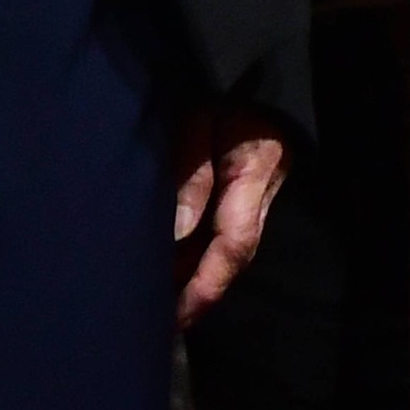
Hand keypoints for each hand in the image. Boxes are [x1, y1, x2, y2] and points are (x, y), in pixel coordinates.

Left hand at [174, 104, 291, 325]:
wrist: (256, 84)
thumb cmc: (224, 97)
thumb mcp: (201, 120)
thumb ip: (192, 172)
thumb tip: (178, 232)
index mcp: (254, 175)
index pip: (234, 244)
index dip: (207, 285)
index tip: (179, 315)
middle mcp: (256, 200)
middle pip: (230, 260)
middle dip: (196, 296)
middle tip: (155, 325)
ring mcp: (250, 202)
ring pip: (223, 255)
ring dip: (191, 281)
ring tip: (152, 307)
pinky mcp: (239, 202)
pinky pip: (218, 241)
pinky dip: (192, 262)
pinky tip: (165, 274)